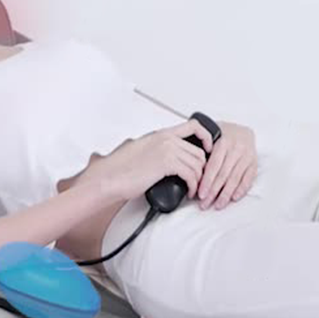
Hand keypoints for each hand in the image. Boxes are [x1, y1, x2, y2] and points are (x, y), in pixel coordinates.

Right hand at [88, 118, 215, 203]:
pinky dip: (193, 185)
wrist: (109, 177)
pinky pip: (191, 174)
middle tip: (199, 179)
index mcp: (161, 134)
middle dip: (203, 167)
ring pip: (197, 164)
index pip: (193, 126)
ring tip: (194, 189)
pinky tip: (189, 191)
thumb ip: (157, 149)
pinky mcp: (166, 163)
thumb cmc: (121, 168)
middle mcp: (166, 138)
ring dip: (199, 179)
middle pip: (199, 150)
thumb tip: (168, 159)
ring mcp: (167, 149)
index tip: (208, 149)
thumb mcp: (142, 150)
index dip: (206, 137)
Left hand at [196, 121, 257, 209]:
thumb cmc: (223, 134)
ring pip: (235, 178)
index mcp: (223, 142)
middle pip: (223, 175)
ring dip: (226, 194)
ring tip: (218, 205)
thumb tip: (190, 168)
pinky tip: (234, 197)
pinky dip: (242, 189)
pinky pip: (249, 178)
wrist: (242, 129)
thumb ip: (203, 148)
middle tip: (205, 203)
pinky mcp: (254, 162)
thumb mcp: (212, 135)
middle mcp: (236, 149)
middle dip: (213, 192)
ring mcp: (247, 156)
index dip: (207, 181)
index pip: (214, 165)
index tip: (201, 194)